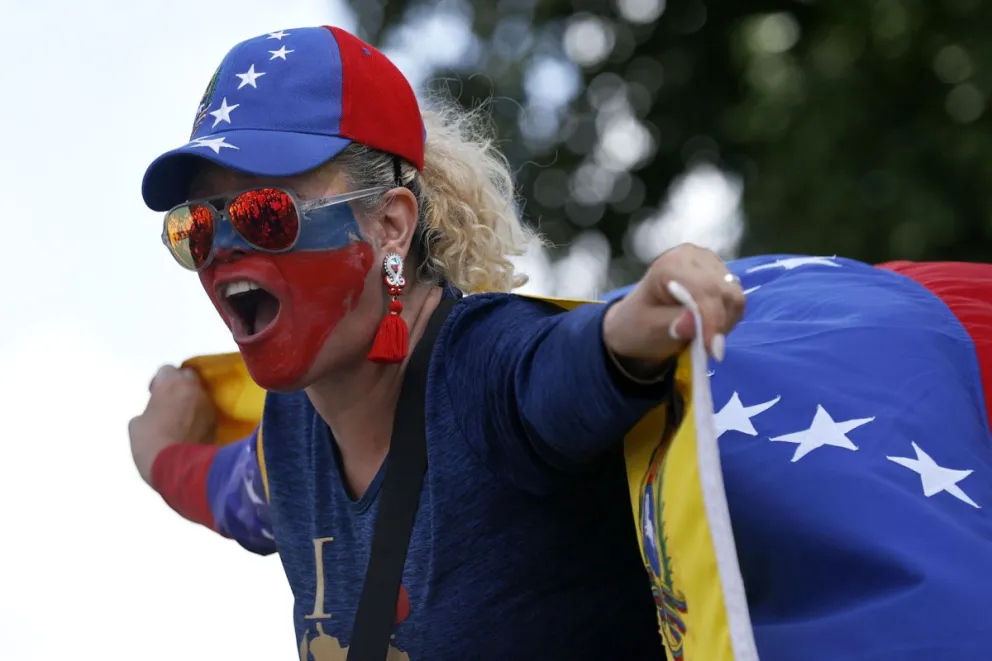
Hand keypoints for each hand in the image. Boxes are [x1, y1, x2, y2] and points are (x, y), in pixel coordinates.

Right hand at [128, 365, 216, 485]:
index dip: (158, 381)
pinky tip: (191, 428)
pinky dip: (200, 414)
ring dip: (191, 400)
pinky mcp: (217, 421)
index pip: (166, 370)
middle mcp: (194, 388)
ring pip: (201, 393)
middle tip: (169, 401)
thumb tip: (154, 414)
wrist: (179, 468)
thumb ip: (147, 411)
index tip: (154, 394)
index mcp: (171, 384)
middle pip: (188, 376)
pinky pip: (207, 410)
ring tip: (181, 416)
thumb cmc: (151, 443)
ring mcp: (208, 404)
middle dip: (179, 384)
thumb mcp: (136, 425)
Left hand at [603, 243, 744, 370]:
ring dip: (724, 322)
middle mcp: (693, 257)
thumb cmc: (641, 324)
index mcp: (671, 264)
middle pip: (724, 291)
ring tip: (703, 337)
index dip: (712, 320)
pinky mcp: (720, 274)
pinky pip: (735, 300)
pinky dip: (726, 318)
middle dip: (719, 323)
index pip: (703, 289)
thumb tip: (693, 321)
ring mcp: (709, 263)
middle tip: (708, 349)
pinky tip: (709, 327)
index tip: (713, 350)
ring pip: (734, 296)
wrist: (640, 321)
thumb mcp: (651, 329)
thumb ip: (673, 323)